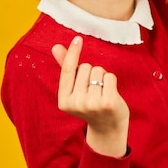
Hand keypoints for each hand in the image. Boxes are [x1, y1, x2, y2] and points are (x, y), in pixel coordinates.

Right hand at [52, 36, 129, 156]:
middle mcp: (76, 104)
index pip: (68, 70)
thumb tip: (55, 47)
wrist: (108, 128)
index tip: (78, 39)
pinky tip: (111, 94)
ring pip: (99, 71)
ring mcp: (92, 104)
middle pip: (87, 67)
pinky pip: (110, 77)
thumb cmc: (91, 104)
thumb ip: (67, 68)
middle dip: (92, 73)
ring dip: (103, 77)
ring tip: (102, 92)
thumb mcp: (76, 89)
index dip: (73, 53)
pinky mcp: (108, 103)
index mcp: (64, 101)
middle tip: (95, 90)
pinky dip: (111, 81)